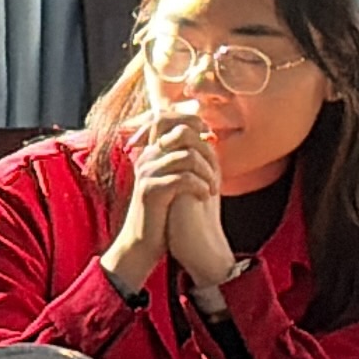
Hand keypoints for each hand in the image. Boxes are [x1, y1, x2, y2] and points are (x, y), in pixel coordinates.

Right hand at [102, 95, 221, 296]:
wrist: (143, 242)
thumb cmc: (164, 211)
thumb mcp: (174, 179)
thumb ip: (185, 157)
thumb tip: (209, 136)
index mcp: (152, 151)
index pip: (167, 117)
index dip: (192, 121)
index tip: (210, 139)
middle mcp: (146, 156)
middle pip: (182, 132)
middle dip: (206, 150)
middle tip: (215, 171)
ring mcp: (146, 172)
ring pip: (188, 156)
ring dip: (208, 173)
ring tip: (212, 189)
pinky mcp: (151, 190)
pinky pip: (184, 178)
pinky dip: (200, 187)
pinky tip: (204, 197)